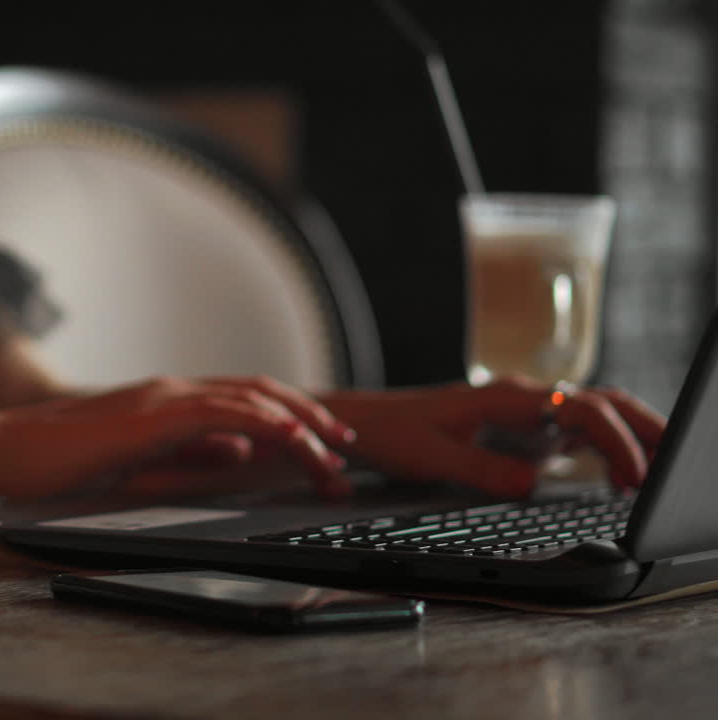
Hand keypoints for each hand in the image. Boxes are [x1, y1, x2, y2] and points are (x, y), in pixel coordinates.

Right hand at [0, 376, 357, 498]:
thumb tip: (239, 450)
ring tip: (330, 452)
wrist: (7, 449)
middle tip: (345, 446)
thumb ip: (189, 450)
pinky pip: (221, 410)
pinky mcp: (152, 415)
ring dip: (299, 424)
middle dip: (311, 417)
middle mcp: (172, 390)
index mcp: (168, 401)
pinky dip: (263, 420)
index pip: (243, 400)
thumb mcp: (138, 458)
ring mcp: (163, 398)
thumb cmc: (58, 460)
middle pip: (260, 392)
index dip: (291, 416)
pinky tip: (290, 437)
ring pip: (250, 399)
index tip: (322, 445)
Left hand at [318, 377, 665, 496]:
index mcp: (506, 396)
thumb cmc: (393, 434)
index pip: (581, 409)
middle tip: (681, 464)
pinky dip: (608, 448)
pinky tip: (623, 476)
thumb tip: (531, 484)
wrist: (365, 423)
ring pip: (596, 413)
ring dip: (635, 436)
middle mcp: (524, 397)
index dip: (614, 441)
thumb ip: (480, 469)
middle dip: (648, 429)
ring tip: (667, 470)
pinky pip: (577, 431)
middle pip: (603, 402)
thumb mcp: (430, 457)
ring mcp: (527, 412)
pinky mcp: (523, 429)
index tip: (632, 478)